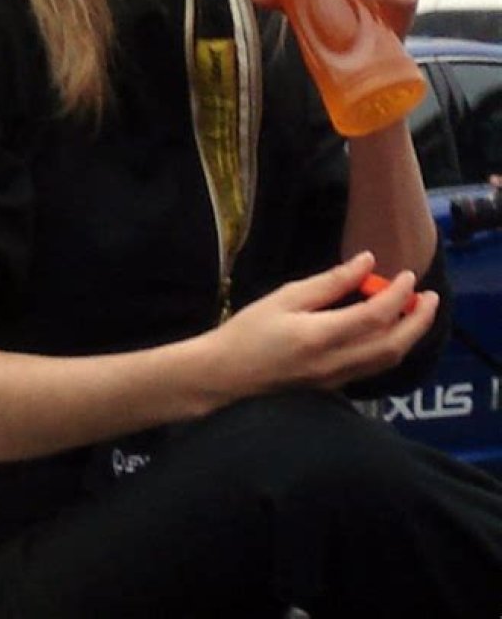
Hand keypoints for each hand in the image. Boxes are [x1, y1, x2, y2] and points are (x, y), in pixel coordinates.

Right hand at [204, 251, 438, 400]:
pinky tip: (386, 331)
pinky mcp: (332, 389)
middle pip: (393, 345)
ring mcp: (336, 381)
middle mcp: (336, 363)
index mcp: (321, 336)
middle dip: (418, 320)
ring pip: (387, 361)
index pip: (377, 315)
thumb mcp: (285, 297)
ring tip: (415, 312)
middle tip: (428, 296)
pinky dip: (388, 348)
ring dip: (408, 336)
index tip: (408, 275)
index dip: (399, 294)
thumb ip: (329, 282)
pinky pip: (372, 368)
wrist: (225, 377)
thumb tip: (366, 262)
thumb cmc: (248, 332)